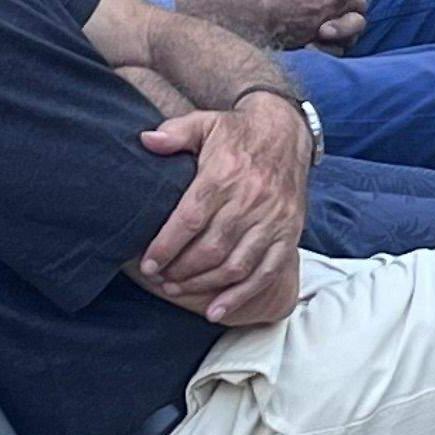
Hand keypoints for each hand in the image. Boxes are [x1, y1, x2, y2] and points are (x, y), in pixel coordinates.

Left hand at [137, 92, 313, 322]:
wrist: (285, 132)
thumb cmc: (236, 132)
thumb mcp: (204, 122)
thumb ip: (174, 132)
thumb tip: (146, 140)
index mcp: (225, 174)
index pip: (190, 219)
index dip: (167, 246)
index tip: (148, 264)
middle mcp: (251, 199)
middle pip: (211, 248)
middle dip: (181, 271)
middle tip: (160, 280)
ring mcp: (273, 219)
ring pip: (236, 265)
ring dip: (205, 285)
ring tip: (178, 291)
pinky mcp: (289, 233)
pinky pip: (266, 272)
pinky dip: (241, 296)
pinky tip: (217, 311)